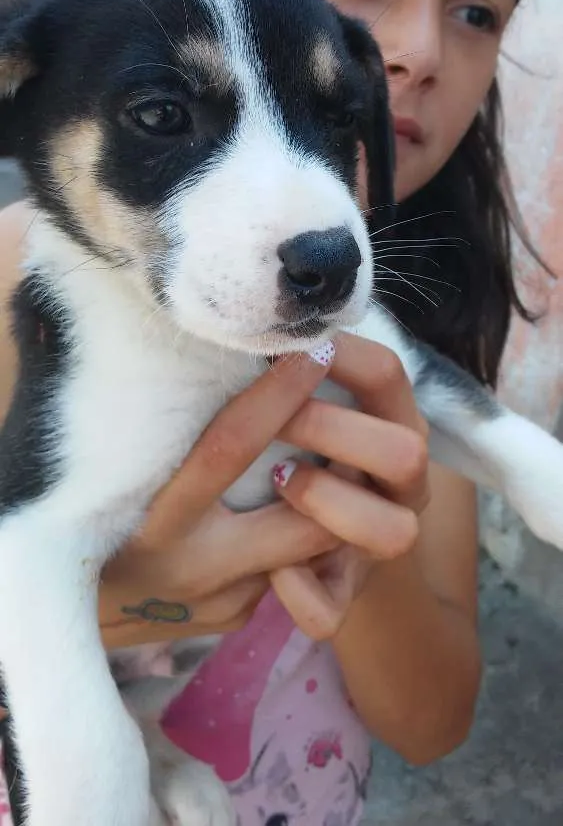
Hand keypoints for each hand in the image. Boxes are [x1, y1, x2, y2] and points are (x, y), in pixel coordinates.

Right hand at [100, 348, 339, 649]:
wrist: (79, 613)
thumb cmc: (99, 516)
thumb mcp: (124, 475)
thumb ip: (174, 439)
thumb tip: (230, 365)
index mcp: (154, 521)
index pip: (228, 448)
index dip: (276, 398)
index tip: (311, 353)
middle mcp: (192, 568)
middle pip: (302, 522)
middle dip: (340, 475)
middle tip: (361, 426)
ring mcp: (220, 602)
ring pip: (309, 551)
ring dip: (331, 508)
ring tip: (341, 460)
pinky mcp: (235, 619)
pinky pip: (288, 570)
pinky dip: (301, 536)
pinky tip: (297, 507)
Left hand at [270, 335, 429, 638]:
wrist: (328, 555)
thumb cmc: (306, 457)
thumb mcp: (318, 412)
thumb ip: (302, 379)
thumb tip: (251, 332)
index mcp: (393, 426)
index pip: (388, 375)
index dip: (341, 355)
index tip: (289, 347)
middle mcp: (399, 486)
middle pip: (406, 451)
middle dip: (333, 429)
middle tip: (281, 421)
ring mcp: (374, 546)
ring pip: (394, 532)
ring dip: (328, 499)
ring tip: (279, 482)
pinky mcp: (341, 596)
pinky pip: (330, 610)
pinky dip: (298, 591)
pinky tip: (270, 569)